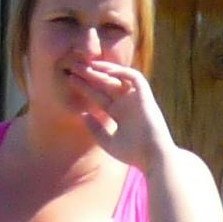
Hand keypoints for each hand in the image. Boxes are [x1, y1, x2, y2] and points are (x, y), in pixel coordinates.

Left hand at [72, 57, 177, 171]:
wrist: (152, 157)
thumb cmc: (132, 152)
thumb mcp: (107, 141)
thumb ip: (95, 128)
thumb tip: (82, 114)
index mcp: (117, 113)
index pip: (98, 96)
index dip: (85, 88)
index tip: (70, 80)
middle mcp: (125, 103)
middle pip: (105, 85)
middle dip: (90, 76)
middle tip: (74, 67)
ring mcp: (135, 98)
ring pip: (118, 78)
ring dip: (103, 70)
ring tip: (87, 64)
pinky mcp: (145, 96)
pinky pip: (134, 78)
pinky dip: (121, 72)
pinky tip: (105, 69)